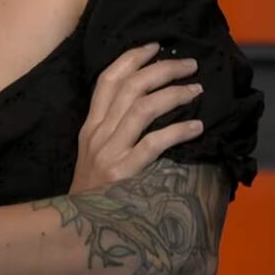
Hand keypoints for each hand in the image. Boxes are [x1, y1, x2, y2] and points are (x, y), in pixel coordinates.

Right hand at [69, 41, 204, 193]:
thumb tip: (144, 102)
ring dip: (173, 94)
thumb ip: (111, 128)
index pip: (107, 80)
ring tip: (196, 90)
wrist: (78, 228)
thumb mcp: (93, 153)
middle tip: (188, 64)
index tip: (154, 46)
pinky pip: (153, 144)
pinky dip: (176, 131)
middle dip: (160, 69)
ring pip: (142, 109)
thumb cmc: (93, 190)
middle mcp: (97, 133)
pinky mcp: (123, 173)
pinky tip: (196, 127)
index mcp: (89, 125)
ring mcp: (109, 152)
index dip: (130, 58)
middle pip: (129, 88)